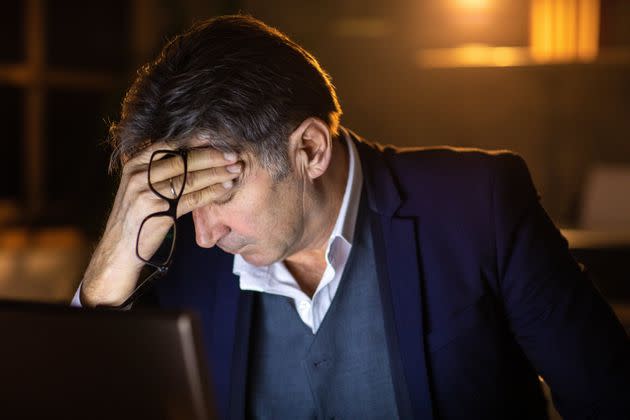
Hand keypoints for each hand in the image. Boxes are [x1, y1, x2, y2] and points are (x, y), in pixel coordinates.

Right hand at [79, 141, 240, 306]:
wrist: (119, 247)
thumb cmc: (135, 215)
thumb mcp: (137, 186)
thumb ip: (155, 170)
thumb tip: (188, 153)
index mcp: (134, 165)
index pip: (168, 146)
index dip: (194, 140)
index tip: (215, 136)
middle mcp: (139, 176)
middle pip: (182, 161)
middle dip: (211, 156)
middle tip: (233, 154)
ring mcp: (147, 194)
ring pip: (190, 178)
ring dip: (216, 173)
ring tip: (235, 170)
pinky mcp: (159, 212)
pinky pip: (192, 199)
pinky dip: (212, 192)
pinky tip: (226, 188)